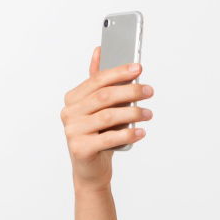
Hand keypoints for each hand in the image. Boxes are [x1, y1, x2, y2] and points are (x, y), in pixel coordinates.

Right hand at [59, 46, 153, 190]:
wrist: (91, 170)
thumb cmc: (98, 135)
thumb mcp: (98, 108)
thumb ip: (98, 82)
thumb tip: (100, 50)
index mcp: (73, 99)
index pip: (97, 80)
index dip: (118, 72)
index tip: (139, 68)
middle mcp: (69, 113)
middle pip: (104, 96)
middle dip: (130, 91)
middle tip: (149, 90)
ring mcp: (73, 131)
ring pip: (108, 116)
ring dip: (133, 113)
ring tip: (149, 114)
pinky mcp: (81, 148)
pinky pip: (109, 138)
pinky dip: (128, 134)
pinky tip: (142, 132)